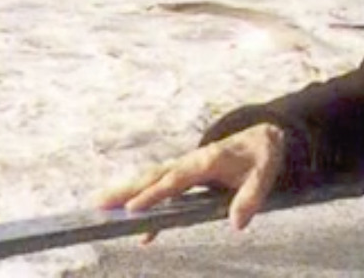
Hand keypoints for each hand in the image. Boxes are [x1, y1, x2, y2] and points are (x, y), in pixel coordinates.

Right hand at [93, 123, 286, 244]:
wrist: (265, 135)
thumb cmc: (262, 156)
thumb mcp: (265, 174)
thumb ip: (251, 198)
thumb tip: (236, 223)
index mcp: (206, 161)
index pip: (175, 180)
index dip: (154, 194)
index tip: (133, 209)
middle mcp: (189, 162)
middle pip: (152, 176)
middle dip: (125, 191)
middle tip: (98, 204)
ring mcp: (185, 167)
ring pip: (150, 178)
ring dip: (125, 192)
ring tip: (99, 207)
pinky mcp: (185, 174)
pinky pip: (159, 187)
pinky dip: (144, 201)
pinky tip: (138, 229)